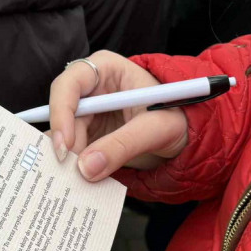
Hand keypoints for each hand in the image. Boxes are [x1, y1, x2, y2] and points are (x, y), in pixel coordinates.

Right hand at [50, 50, 187, 180]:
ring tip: (77, 180)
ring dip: (70, 158)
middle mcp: (92, 88)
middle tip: (72, 171)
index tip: (65, 145)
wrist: (189, 137)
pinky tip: (80, 181)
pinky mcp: (90, 135)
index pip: (70, 85)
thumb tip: (86, 167)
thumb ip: (122, 145)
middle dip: (66, 143)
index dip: (61, 113)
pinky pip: (74, 150)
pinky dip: (75, 166)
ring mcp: (89, 113)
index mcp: (106, 69)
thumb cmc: (179, 120)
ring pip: (65, 135)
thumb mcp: (156, 129)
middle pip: (63, 113)